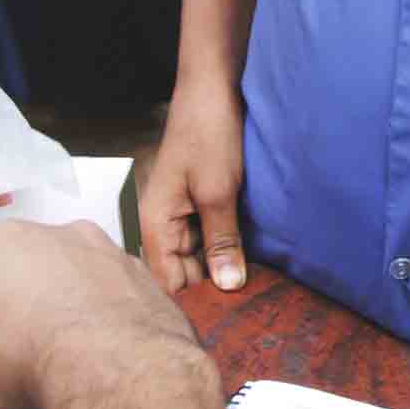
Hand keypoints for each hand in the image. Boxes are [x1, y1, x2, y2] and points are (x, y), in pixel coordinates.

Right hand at [0, 220, 219, 408]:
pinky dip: (112, 317)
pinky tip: (105, 355)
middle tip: (15, 337)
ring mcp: (110, 255)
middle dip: (24, 292)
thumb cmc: (38, 362)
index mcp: (6, 245)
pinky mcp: (149, 283)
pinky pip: (121, 295)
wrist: (117, 379)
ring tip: (64, 351)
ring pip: (81, 271)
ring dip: (72, 302)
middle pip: (32, 256)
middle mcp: (61, 236)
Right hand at [137, 83, 248, 293]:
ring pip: (199, 258)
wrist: (215, 86)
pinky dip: (228, 248)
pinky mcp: (202, 204)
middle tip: (247, 312)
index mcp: (155, 224)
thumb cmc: (209, 133)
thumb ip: (221, 241)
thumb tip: (228, 287)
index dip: (194, 304)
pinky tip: (252, 259)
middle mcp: (164, 224)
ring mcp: (183, 214)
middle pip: (183, 274)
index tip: (226, 322)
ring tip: (254, 292)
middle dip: (211, 289)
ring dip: (222, 268)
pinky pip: (211, 238)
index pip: (167, 283)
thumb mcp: (217, 191)